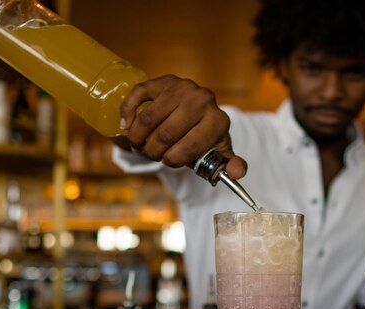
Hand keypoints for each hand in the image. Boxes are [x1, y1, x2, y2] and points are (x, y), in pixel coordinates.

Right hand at [119, 74, 246, 178]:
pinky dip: (128, 113)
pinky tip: (126, 126)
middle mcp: (203, 99)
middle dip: (153, 151)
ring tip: (139, 145)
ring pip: (149, 118)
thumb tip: (237, 172)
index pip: (191, 146)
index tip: (168, 161)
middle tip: (150, 155)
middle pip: (167, 134)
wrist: (197, 112)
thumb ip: (230, 165)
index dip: (174, 160)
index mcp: (219, 120)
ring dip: (138, 138)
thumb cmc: (205, 138)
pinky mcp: (164, 80)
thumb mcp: (218, 153)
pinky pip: (138, 94)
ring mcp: (183, 87)